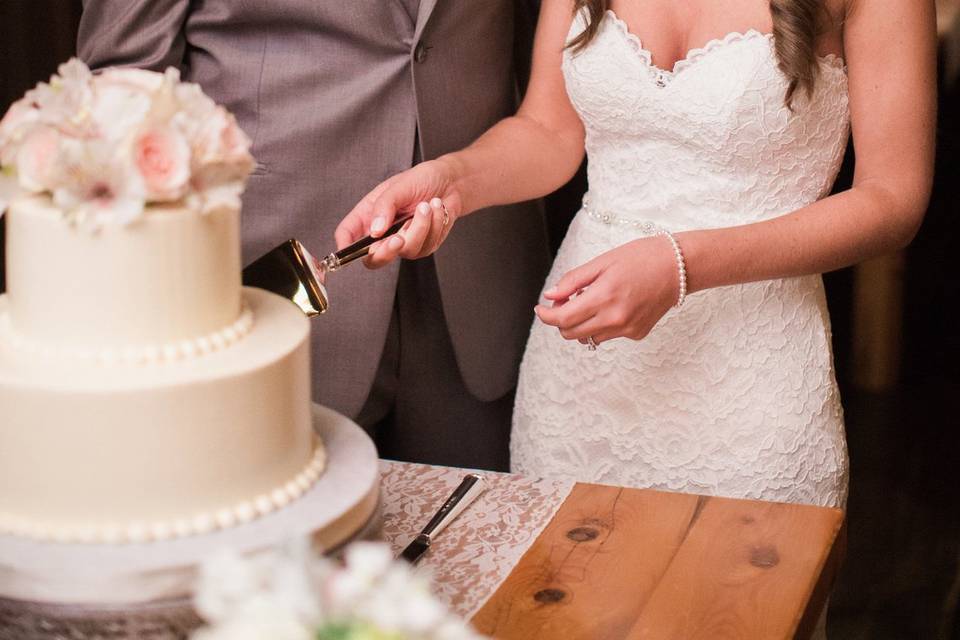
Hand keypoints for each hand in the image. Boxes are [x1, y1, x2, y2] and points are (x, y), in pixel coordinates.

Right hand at [335, 159, 460, 267]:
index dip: (344, 248)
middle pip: (373, 259)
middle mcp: (382, 233)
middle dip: (387, 251)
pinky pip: (426, 245)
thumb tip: (375, 230)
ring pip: (406, 250)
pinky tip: (435, 209)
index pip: (347, 236)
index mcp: (368, 216)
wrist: (449, 182)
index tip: (348, 250)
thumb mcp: (397, 187)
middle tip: (399, 238)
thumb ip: (383, 207)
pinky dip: (434, 224)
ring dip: (420, 226)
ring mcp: (403, 243)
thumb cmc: (420, 180)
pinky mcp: (423, 246)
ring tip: (427, 205)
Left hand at [535, 236, 679, 345]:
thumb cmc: (642, 257)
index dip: (546, 316)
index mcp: (604, 297)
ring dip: (581, 324)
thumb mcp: (602, 262)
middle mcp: (615, 319)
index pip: (563, 319)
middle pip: (571, 333)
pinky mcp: (637, 334)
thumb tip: (551, 296)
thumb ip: (573, 281)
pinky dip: (601, 324)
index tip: (541, 308)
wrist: (680, 267)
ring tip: (592, 300)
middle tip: (566, 300)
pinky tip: (612, 305)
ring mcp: (627, 329)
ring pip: (588, 338)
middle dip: (561, 320)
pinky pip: (607, 335)